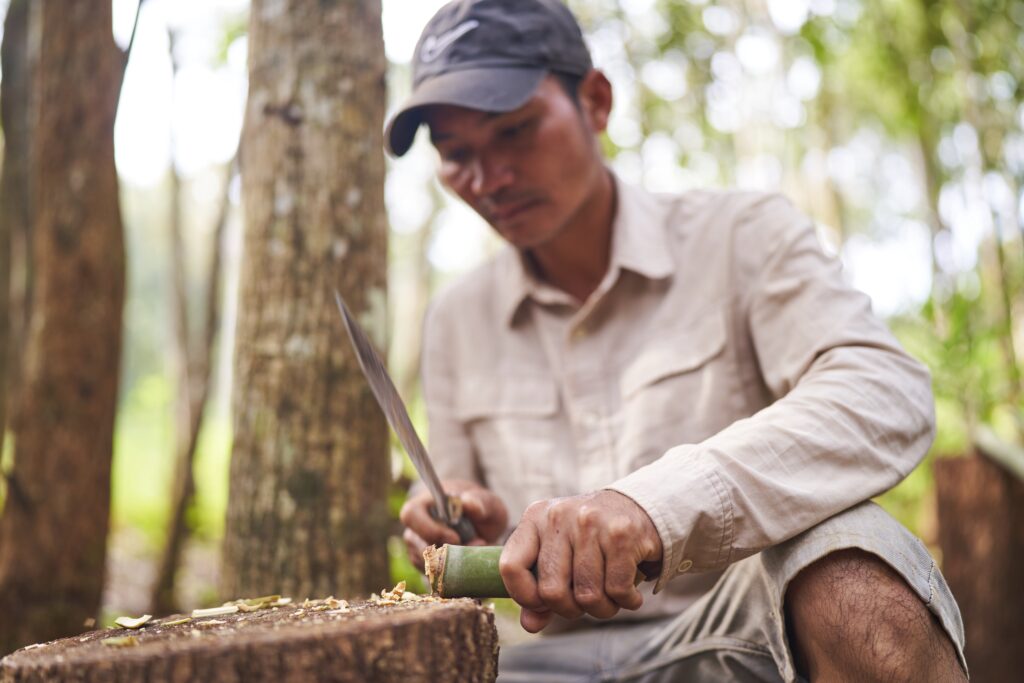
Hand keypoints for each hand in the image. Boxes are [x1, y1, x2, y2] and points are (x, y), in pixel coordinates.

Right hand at [399, 479, 508, 570]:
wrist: (482, 526)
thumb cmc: (480, 508)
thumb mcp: (486, 502)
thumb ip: (479, 502)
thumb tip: (469, 504)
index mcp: (423, 505)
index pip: (411, 515)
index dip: (429, 529)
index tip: (455, 538)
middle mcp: (415, 529)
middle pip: (416, 547)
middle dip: (445, 554)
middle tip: (473, 547)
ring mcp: (418, 550)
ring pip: (427, 566)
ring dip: (453, 565)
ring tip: (477, 551)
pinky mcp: (428, 568)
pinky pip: (436, 577)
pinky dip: (455, 574)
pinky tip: (472, 562)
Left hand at [499, 490, 662, 632]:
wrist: (638, 508)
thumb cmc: (589, 539)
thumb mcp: (558, 555)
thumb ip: (539, 591)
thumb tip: (530, 624)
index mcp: (534, 518)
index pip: (511, 567)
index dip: (525, 597)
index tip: (543, 604)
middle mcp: (559, 516)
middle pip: (552, 591)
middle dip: (570, 610)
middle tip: (583, 602)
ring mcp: (590, 522)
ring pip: (587, 595)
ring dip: (602, 608)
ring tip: (609, 596)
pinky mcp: (622, 533)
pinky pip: (618, 590)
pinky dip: (626, 601)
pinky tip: (629, 591)